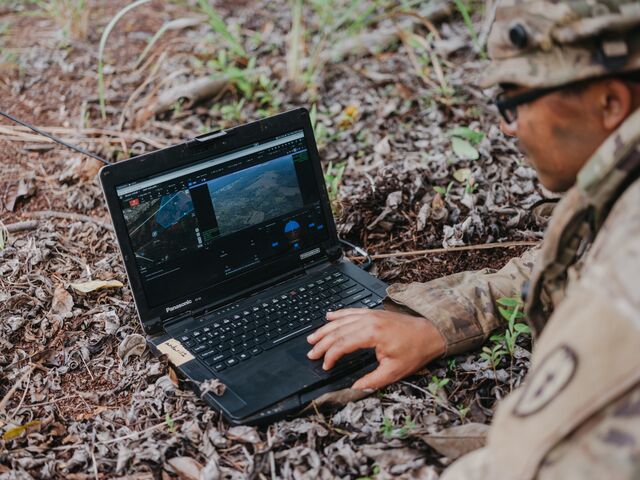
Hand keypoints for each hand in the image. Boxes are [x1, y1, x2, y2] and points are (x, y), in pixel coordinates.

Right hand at [306, 308, 445, 389]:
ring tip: (312, 337)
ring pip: (341, 320)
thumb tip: (354, 389)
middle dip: (322, 343)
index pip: (342, 344)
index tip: (325, 366)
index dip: (331, 356)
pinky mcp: (374, 313)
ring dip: (325, 329)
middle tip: (311, 353)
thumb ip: (372, 381)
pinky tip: (329, 316)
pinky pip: (351, 311)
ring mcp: (370, 315)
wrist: (431, 333)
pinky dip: (339, 314)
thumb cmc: (415, 351)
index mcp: (372, 334)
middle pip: (338, 331)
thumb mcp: (394, 371)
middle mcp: (368, 321)